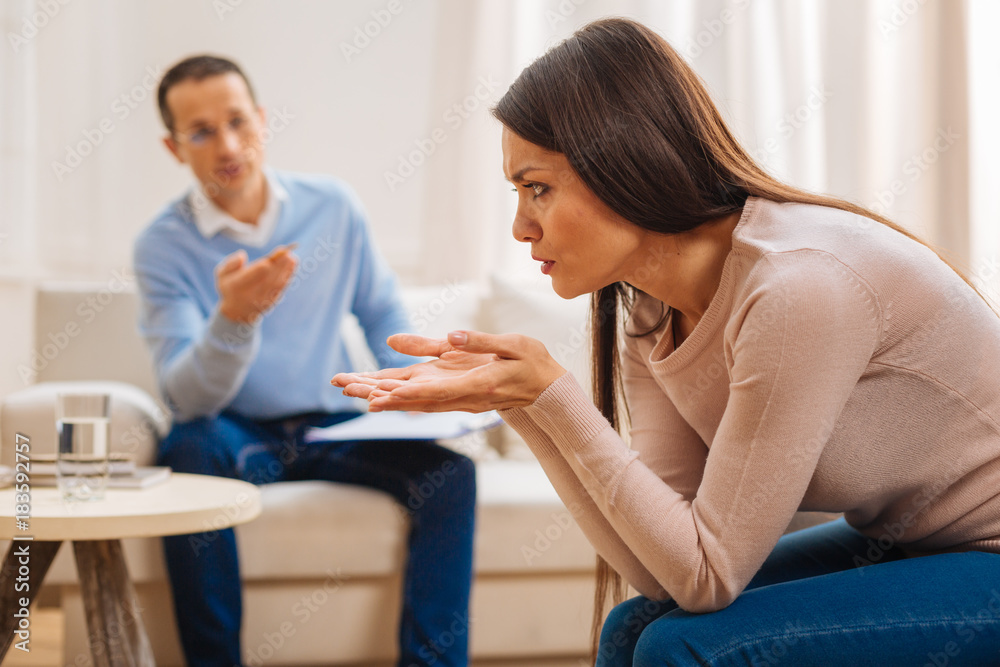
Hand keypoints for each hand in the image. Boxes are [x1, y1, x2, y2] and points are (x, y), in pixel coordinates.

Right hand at [216, 243, 297, 323]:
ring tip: (292, 258)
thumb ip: (230, 264)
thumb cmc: (230, 287)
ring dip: (286, 270)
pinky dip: (287, 276)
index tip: (271, 256)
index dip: (265, 265)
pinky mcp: (272, 301)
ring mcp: (262, 299)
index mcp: (237, 286)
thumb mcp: (222, 275)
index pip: (253, 275)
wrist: (237, 312)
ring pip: (276, 283)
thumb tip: (242, 255)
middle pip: (268, 277)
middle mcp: (250, 294)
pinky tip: (292, 266)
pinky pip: (280, 288)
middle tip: (287, 252)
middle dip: (279, 265)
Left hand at [331, 330, 566, 412]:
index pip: (436, 391)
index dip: (406, 394)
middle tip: (345, 387)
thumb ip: (478, 342)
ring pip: (413, 399)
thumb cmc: (532, 363)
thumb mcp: (511, 345)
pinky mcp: (456, 395)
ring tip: (348, 386)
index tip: (380, 395)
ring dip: (381, 393)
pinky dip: (397, 395)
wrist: (546, 389)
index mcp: (477, 384)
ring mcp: (458, 398)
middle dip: (379, 393)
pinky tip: (375, 392)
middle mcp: (463, 397)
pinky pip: (422, 397)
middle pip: (415, 398)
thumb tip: (450, 335)